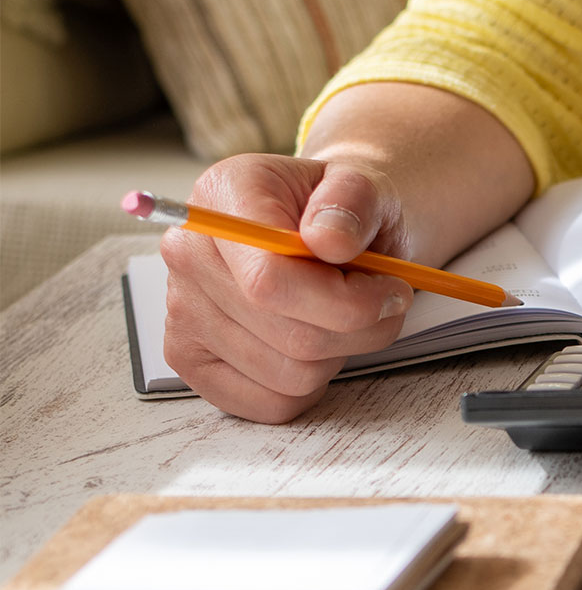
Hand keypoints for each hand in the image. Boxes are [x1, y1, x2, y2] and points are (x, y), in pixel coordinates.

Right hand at [159, 154, 413, 423]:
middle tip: (385, 301)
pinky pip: (271, 403)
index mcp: (224, 197)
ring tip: (346, 316)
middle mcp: (188, 253)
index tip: (392, 289)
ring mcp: (181, 311)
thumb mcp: (363, 187)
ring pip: (289, 375)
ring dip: (341, 353)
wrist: (328, 229)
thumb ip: (353, 201)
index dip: (346, 301)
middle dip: (360, 328)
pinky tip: (319, 343)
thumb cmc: (342, 213)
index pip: (271, 281)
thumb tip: (329, 239)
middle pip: (289, 335)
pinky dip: (314, 384)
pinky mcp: (190, 359)